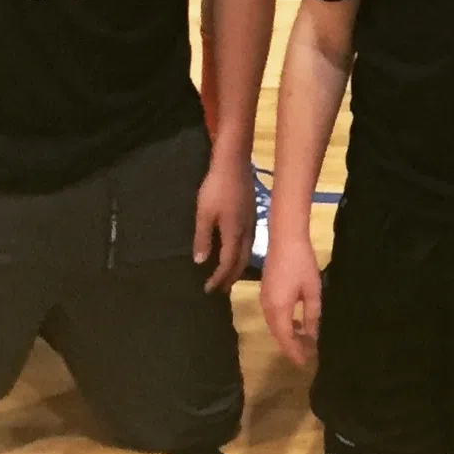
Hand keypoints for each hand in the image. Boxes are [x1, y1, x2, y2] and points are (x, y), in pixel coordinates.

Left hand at [193, 155, 254, 292]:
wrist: (234, 163)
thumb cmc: (216, 188)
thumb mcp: (203, 213)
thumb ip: (203, 238)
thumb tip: (201, 262)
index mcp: (234, 233)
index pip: (228, 263)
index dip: (219, 278)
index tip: (209, 289)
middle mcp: (247, 231)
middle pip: (242, 261)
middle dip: (231, 277)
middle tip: (221, 290)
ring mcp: (252, 222)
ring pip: (248, 252)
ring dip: (238, 267)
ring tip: (229, 275)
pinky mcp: (252, 215)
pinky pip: (249, 243)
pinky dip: (242, 254)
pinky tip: (236, 251)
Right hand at [260, 233, 322, 365]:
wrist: (285, 239)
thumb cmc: (302, 264)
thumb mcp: (312, 290)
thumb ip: (312, 315)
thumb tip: (312, 335)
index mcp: (278, 309)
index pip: (285, 339)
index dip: (295, 352)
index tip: (305, 364)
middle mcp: (267, 308)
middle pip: (278, 334)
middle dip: (291, 347)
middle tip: (307, 356)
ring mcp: (264, 299)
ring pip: (275, 326)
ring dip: (288, 335)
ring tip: (305, 342)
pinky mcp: (266, 292)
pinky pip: (274, 316)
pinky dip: (284, 324)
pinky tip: (297, 323)